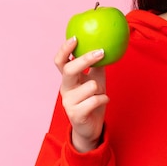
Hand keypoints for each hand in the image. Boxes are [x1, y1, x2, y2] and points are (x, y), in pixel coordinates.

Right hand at [54, 37, 108, 151]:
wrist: (91, 127)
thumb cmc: (93, 100)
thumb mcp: (96, 79)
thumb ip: (97, 65)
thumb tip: (106, 45)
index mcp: (68, 79)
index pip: (60, 61)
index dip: (65, 49)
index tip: (76, 37)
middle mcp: (65, 89)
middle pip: (69, 70)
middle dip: (84, 60)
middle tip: (100, 51)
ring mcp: (68, 102)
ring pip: (90, 86)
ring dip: (101, 89)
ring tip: (100, 94)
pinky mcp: (76, 114)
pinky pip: (96, 100)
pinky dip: (104, 99)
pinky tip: (104, 101)